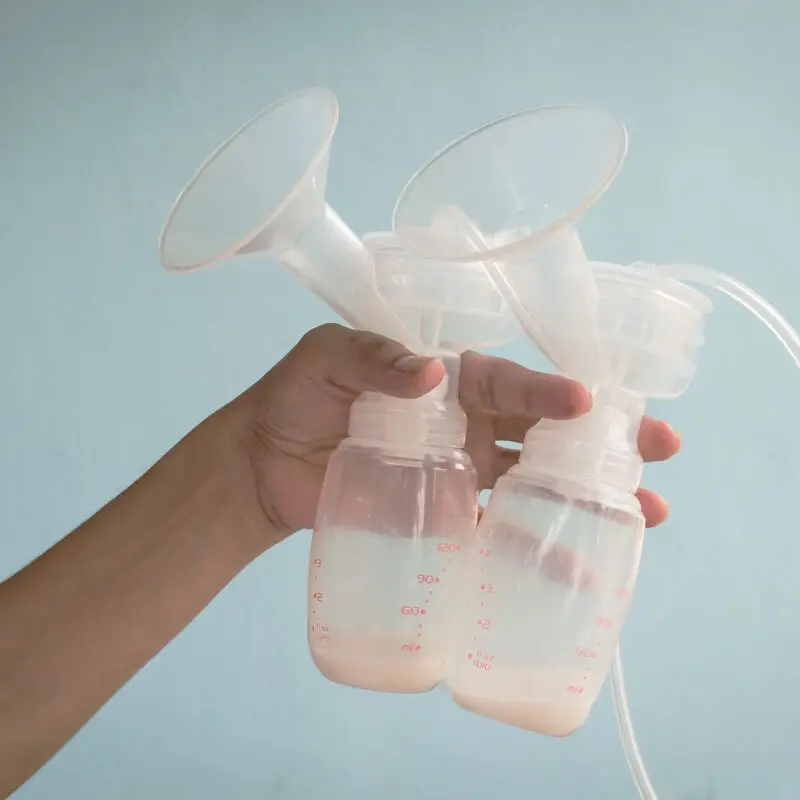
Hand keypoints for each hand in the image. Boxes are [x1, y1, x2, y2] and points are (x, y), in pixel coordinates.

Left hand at [236, 324, 679, 539]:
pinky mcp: (446, 515)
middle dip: (605, 437)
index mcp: (449, 377)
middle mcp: (468, 422)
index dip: (549, 390)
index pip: (510, 380)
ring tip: (648, 511)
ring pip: (539, 480)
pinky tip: (579, 567)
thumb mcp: (326, 358)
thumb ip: (370, 357)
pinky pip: (499, 530)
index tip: (589, 402)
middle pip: (547, 429)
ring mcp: (462, 471)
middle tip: (660, 448)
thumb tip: (430, 374)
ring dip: (592, 494)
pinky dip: (537, 547)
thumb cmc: (296, 398)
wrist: (263, 465)